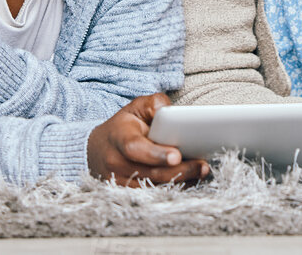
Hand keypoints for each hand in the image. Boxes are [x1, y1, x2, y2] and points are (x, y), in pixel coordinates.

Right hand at [87, 93, 209, 185]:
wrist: (99, 150)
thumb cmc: (124, 126)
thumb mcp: (136, 108)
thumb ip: (154, 104)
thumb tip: (170, 112)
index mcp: (118, 138)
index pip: (135, 148)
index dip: (156, 154)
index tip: (177, 155)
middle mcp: (116, 163)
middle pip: (150, 173)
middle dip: (179, 171)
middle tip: (202, 166)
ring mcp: (120, 183)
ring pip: (153, 188)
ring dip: (180, 183)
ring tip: (201, 173)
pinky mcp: (127, 195)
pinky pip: (152, 197)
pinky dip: (173, 191)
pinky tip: (190, 182)